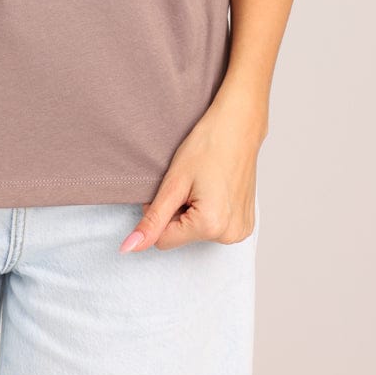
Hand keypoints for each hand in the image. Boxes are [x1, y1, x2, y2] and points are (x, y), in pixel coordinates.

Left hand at [118, 98, 261, 252]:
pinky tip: (215, 189)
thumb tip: (129, 248)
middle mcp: (230, 235)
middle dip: (178, 213)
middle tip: (190, 184)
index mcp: (210, 226)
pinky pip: (215, 228)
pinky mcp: (246, 226)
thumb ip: (151, 220)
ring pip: (197, 233)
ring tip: (204, 185)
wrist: (238, 126)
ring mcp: (241, 232)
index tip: (171, 189)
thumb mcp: (173, 182)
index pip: (163, 239)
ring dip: (193, 213)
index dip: (159, 213)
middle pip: (182, 236)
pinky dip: (209, 212)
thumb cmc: (207, 145)